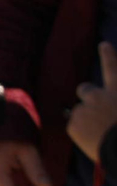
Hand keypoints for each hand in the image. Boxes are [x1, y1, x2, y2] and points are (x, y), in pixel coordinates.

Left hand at [68, 42, 116, 163]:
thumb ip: (114, 102)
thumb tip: (109, 105)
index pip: (113, 68)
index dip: (108, 55)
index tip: (103, 44)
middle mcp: (98, 96)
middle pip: (85, 89)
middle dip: (88, 96)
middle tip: (97, 110)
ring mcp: (83, 110)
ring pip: (81, 112)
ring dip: (88, 120)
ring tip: (101, 133)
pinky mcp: (73, 125)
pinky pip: (75, 127)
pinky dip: (82, 134)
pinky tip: (94, 141)